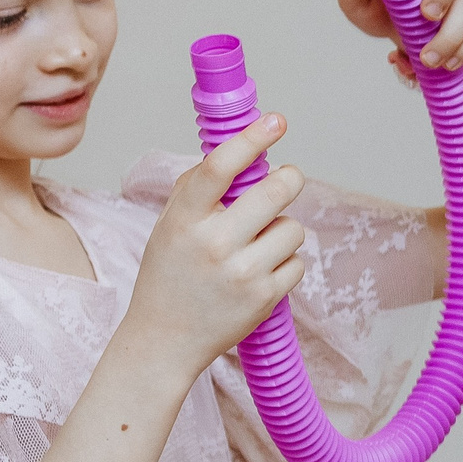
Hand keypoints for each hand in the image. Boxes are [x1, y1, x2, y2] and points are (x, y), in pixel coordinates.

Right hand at [118, 117, 308, 379]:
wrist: (164, 340)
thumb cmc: (170, 276)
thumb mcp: (170, 226)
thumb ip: (201, 191)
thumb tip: (242, 150)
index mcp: (184, 219)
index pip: (220, 167)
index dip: (251, 139)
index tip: (275, 121)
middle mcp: (213, 243)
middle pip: (276, 191)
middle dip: (289, 179)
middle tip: (288, 178)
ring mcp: (242, 272)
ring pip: (293, 229)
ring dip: (283, 230)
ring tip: (259, 244)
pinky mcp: (265, 297)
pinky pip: (298, 263)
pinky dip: (286, 264)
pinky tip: (261, 273)